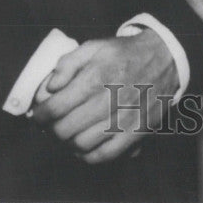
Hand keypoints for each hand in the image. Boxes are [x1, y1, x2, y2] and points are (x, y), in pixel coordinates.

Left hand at [31, 29, 177, 164]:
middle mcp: (109, 100)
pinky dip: (88, 156)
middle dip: (51, 130)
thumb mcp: (94, 46)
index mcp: (96, 77)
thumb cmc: (125, 53)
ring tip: (66, 134)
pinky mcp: (136, 132)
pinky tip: (83, 146)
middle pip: (65, 129)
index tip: (37, 115)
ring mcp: (124, 119)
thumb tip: (49, 88)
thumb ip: (68, 64)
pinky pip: (105, 155)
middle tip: (50, 125)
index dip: (40, 115)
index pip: (56, 107)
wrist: (165, 59)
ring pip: (82, 145)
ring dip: (67, 143)